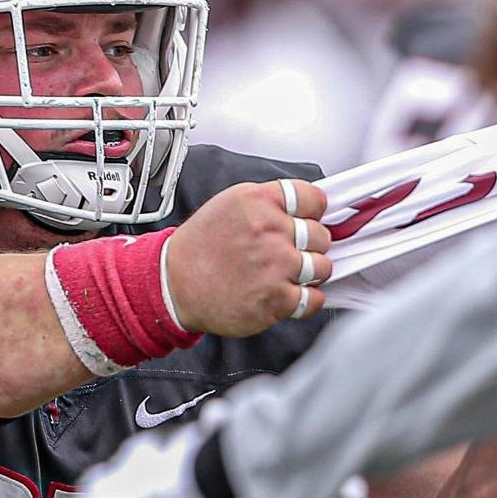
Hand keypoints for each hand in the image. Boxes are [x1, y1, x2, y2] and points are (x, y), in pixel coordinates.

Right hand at [167, 178, 330, 335]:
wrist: (174, 285)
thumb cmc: (199, 247)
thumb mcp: (229, 204)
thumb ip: (268, 203)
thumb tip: (305, 210)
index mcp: (258, 202)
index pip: (313, 198)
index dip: (314, 211)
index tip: (309, 219)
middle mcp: (270, 231)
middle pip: (321, 234)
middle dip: (312, 244)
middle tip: (293, 251)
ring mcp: (275, 266)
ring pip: (323, 267)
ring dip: (312, 272)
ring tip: (291, 274)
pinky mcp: (276, 299)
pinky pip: (314, 299)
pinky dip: (308, 299)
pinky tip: (292, 294)